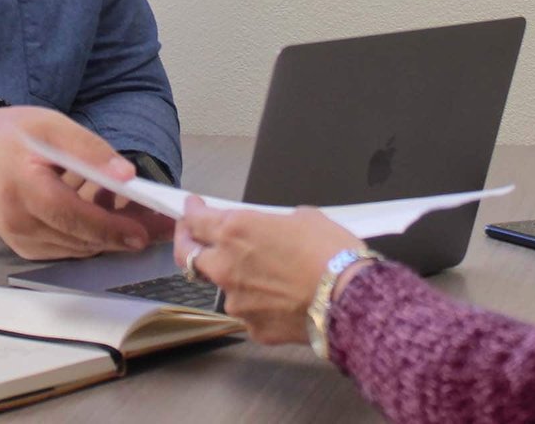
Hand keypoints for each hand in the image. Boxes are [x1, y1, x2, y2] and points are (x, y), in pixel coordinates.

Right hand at [0, 103, 173, 259]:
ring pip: (74, 249)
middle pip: (78, 239)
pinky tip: (106, 217)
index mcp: (24, 188)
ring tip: (138, 218)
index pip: (73, 216)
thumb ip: (89, 149)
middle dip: (120, 236)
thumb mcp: (52, 126)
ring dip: (107, 238)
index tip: (142, 232)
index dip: (110, 227)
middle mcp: (18, 221)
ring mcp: (17, 238)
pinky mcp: (21, 246)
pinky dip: (88, 237)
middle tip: (156, 228)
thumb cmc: (12, 135)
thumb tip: (126, 174)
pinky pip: (63, 249)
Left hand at [174, 196, 360, 343]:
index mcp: (236, 231)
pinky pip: (249, 311)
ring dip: (234, 277)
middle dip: (186, 243)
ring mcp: (236, 301)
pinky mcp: (251, 327)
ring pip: (224, 286)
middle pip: (188, 256)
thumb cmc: (330, 252)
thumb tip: (273, 229)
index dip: (191, 212)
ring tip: (266, 273)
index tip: (191, 207)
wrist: (347, 300)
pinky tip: (282, 298)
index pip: (196, 220)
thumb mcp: (303, 217)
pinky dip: (259, 303)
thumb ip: (274, 222)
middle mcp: (226, 266)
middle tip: (192, 237)